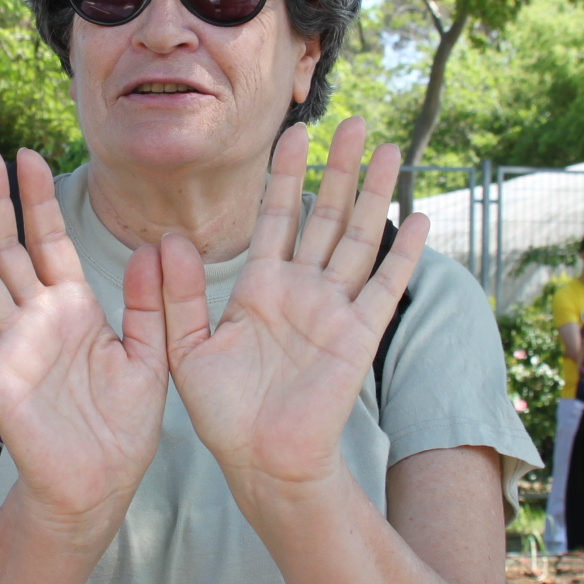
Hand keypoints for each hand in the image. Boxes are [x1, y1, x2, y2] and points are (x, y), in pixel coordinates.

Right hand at [0, 146, 168, 541]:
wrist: (103, 485)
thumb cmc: (124, 427)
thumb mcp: (152, 356)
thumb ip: (152, 303)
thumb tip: (153, 245)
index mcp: (74, 309)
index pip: (49, 241)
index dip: (38, 200)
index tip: (28, 155)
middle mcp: (37, 320)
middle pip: (8, 249)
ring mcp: (13, 348)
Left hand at [160, 119, 425, 504]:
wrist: (260, 462)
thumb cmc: (223, 414)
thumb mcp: (187, 349)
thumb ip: (177, 296)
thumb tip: (166, 238)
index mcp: (260, 287)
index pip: (277, 216)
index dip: (287, 174)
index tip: (295, 131)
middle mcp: (302, 290)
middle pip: (327, 215)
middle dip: (341, 168)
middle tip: (355, 120)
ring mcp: (334, 310)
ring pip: (359, 238)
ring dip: (376, 194)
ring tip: (390, 149)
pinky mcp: (358, 336)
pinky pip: (384, 287)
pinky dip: (403, 254)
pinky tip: (418, 218)